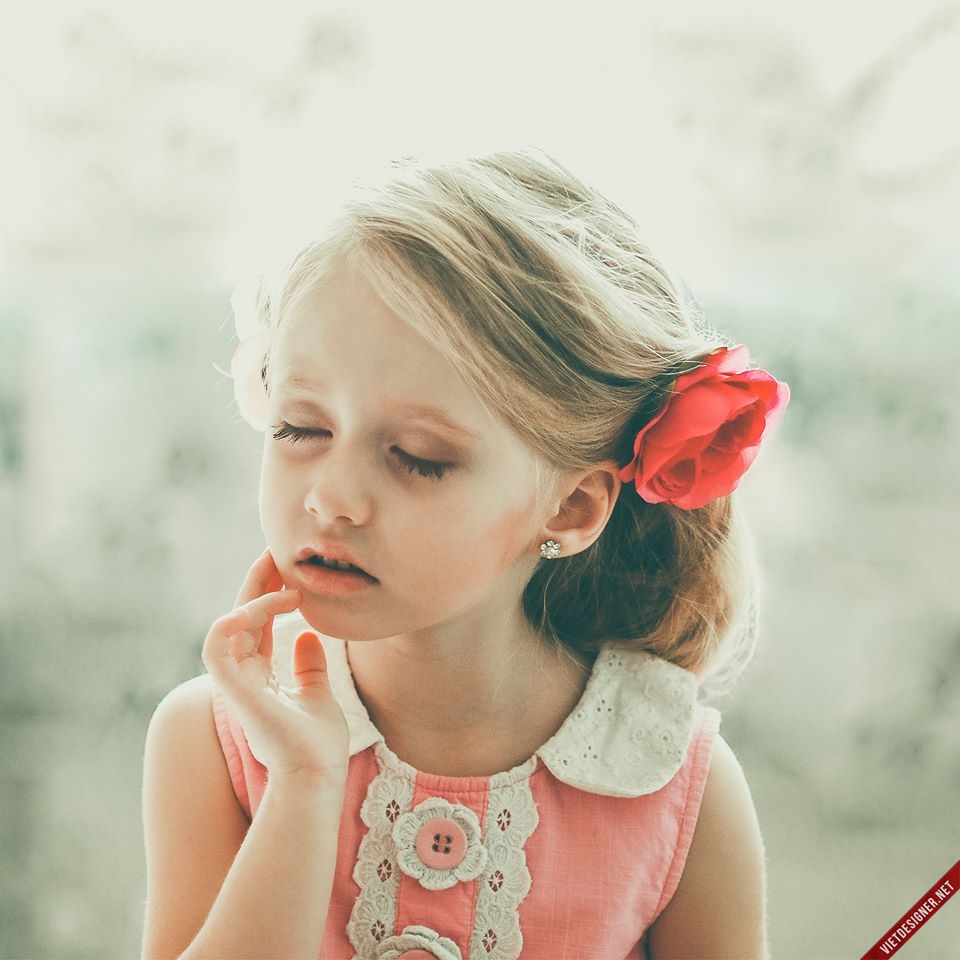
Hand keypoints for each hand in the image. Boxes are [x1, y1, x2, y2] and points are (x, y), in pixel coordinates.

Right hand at [202, 549, 349, 781]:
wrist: (315, 777)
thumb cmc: (317, 745)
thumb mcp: (318, 694)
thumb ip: (309, 666)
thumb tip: (308, 635)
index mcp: (259, 676)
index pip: (257, 624)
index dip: (268, 594)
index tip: (288, 568)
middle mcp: (243, 676)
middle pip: (242, 616)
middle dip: (257, 582)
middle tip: (277, 551)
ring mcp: (235, 682)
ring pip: (229, 624)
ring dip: (252, 596)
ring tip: (281, 577)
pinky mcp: (232, 690)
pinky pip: (216, 646)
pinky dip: (230, 622)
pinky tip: (256, 605)